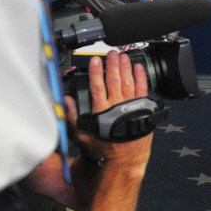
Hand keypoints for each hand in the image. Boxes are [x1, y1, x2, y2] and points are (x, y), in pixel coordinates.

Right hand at [69, 51, 151, 171]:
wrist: (127, 156)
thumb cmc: (106, 147)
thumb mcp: (83, 135)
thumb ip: (72, 117)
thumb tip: (66, 101)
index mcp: (102, 110)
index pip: (97, 86)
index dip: (96, 72)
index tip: (95, 61)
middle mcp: (117, 105)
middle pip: (114, 79)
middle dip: (112, 64)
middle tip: (111, 53)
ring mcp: (131, 105)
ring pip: (128, 81)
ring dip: (125, 67)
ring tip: (122, 56)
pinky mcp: (143, 107)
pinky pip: (142, 88)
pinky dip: (140, 76)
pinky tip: (138, 67)